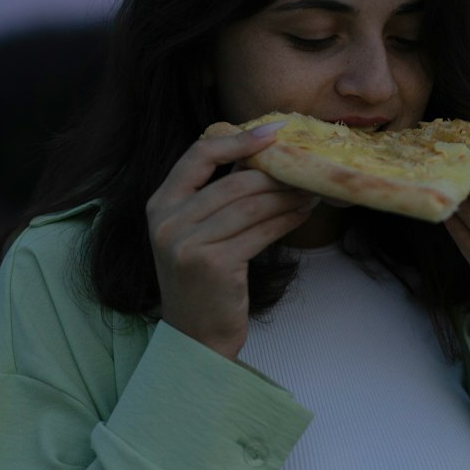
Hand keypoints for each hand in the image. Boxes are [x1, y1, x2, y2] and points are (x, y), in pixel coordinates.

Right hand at [146, 126, 315, 359]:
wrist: (196, 337)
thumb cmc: (203, 282)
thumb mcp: (198, 233)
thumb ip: (218, 197)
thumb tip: (264, 157)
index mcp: (160, 204)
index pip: (199, 154)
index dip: (238, 140)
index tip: (273, 132)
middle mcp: (167, 221)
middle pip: (233, 181)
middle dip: (275, 175)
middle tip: (305, 171)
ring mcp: (187, 243)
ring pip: (250, 205)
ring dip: (286, 196)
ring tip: (309, 191)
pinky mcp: (212, 263)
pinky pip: (260, 231)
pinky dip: (286, 220)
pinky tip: (301, 214)